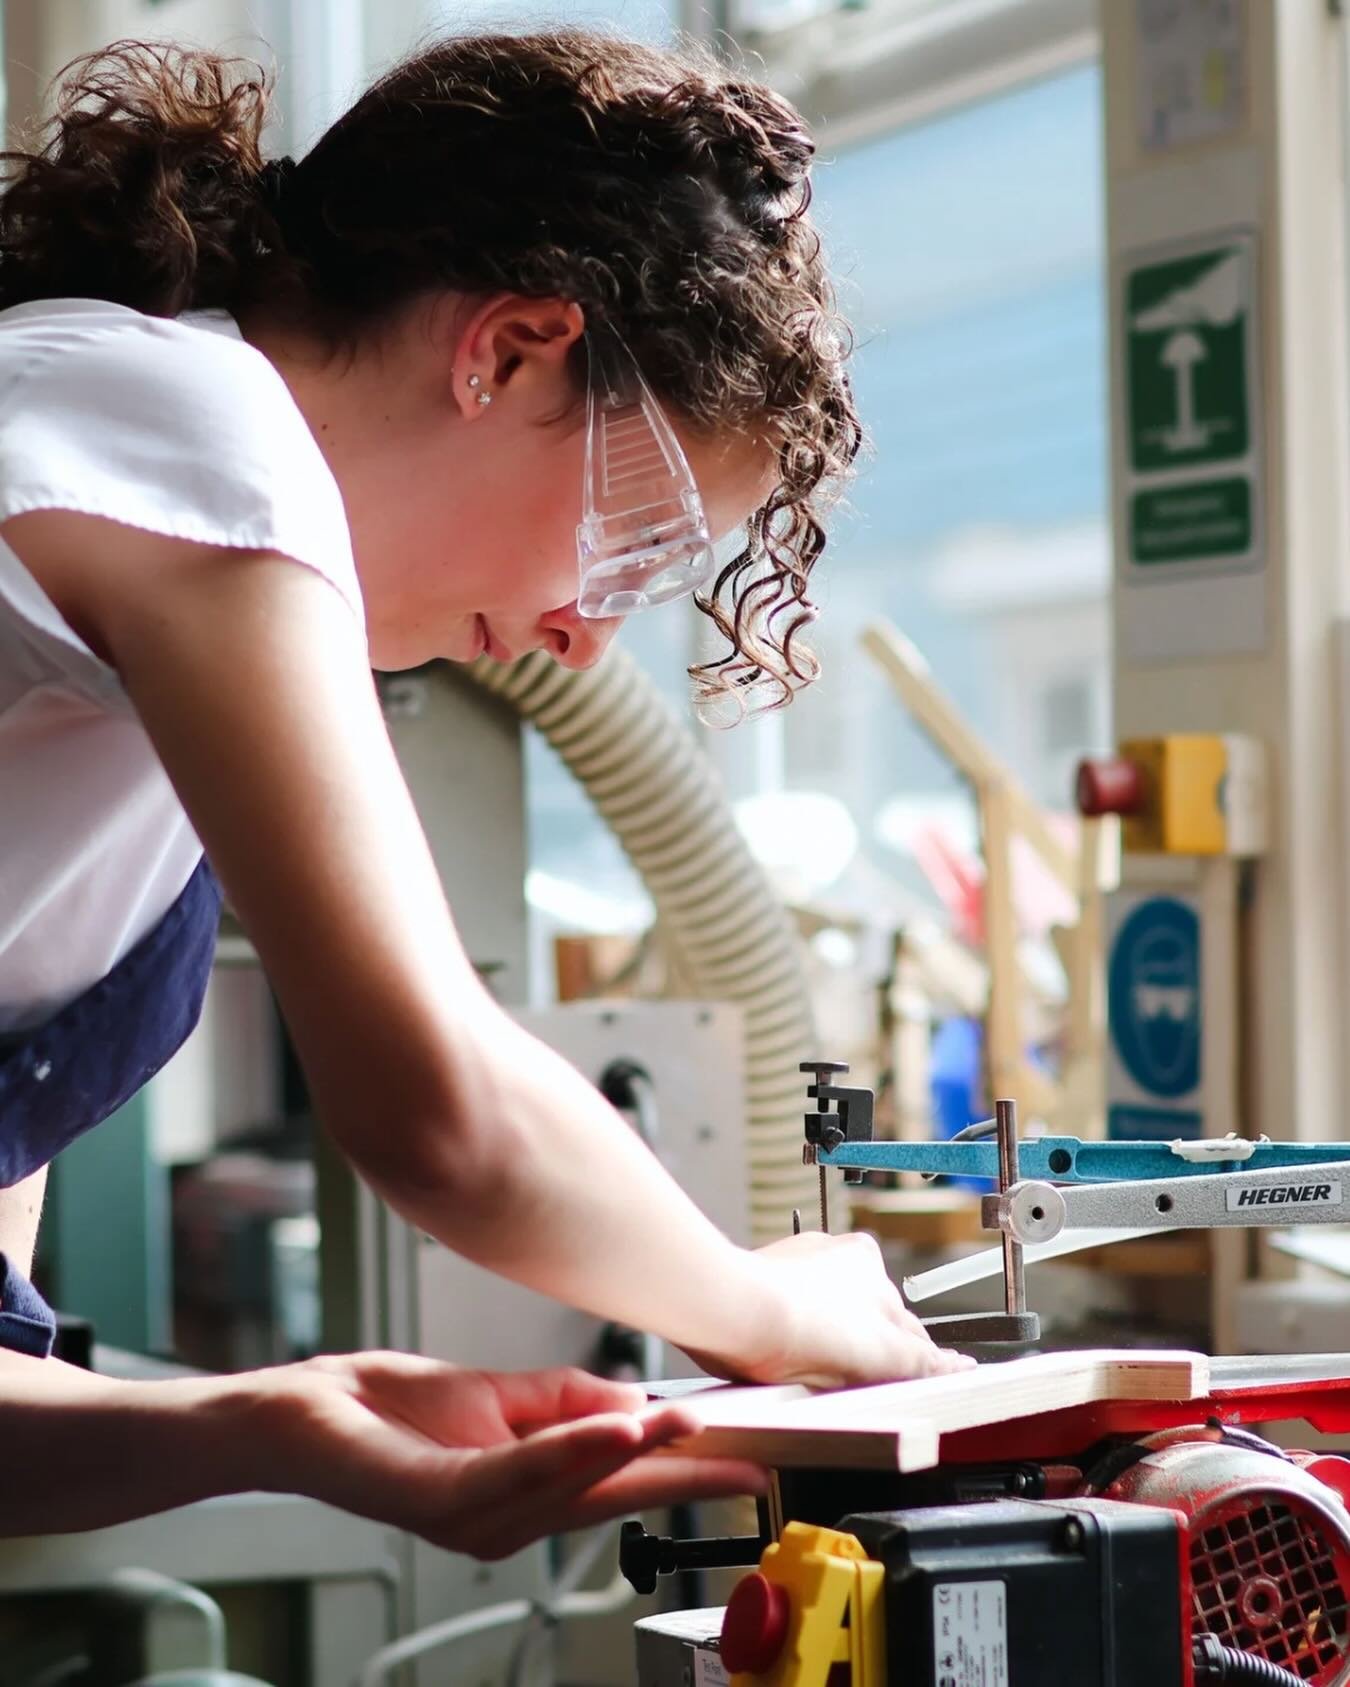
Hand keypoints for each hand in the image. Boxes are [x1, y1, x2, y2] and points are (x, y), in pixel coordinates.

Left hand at [261, 1353, 765, 1559]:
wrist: (304, 1411)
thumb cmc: (391, 1406)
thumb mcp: (502, 1393)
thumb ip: (570, 1401)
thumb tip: (638, 1401)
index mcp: (526, 1493)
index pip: (621, 1479)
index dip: (684, 1469)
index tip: (741, 1457)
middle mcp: (505, 1519)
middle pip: (609, 1495)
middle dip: (679, 1474)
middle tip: (741, 1460)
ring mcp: (471, 1516)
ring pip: (570, 1486)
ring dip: (632, 1452)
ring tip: (682, 1425)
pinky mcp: (437, 1498)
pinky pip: (514, 1476)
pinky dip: (569, 1451)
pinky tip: (612, 1429)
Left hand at [690, 1231, 974, 1386]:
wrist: (729, 1314)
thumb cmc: (796, 1321)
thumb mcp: (882, 1353)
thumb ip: (925, 1361)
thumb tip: (960, 1367)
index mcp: (866, 1261)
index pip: (903, 1322)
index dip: (906, 1360)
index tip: (906, 1383)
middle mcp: (829, 1257)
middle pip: (864, 1320)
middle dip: (864, 1353)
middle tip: (851, 1387)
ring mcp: (791, 1272)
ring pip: (826, 1321)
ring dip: (826, 1348)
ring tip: (811, 1376)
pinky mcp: (758, 1289)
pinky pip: (788, 1323)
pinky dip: (790, 1345)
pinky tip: (783, 1367)